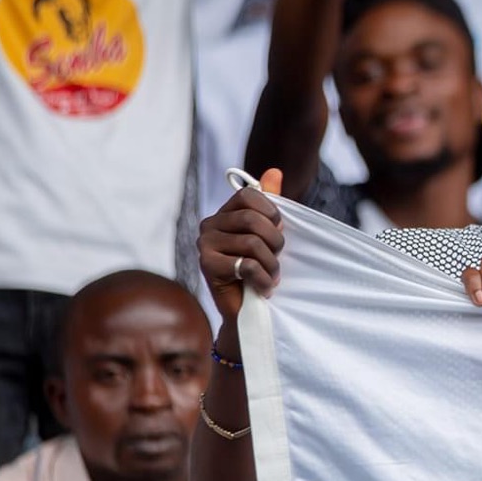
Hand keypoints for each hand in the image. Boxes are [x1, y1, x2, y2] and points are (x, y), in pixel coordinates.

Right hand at [200, 169, 285, 322]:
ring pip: (252, 243)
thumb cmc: (258, 269)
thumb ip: (270, 204)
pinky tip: (264, 288)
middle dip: (275, 241)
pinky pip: (247, 264)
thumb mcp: (268, 235)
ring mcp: (204, 244)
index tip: (277, 230)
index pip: (249, 195)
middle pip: (253, 219)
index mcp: (224, 214)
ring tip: (271, 275)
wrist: (246, 309)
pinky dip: (264, 279)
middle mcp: (209, 225)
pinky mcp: (206, 265)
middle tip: (276, 258)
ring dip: (272, 264)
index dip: (271, 212)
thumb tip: (275, 171)